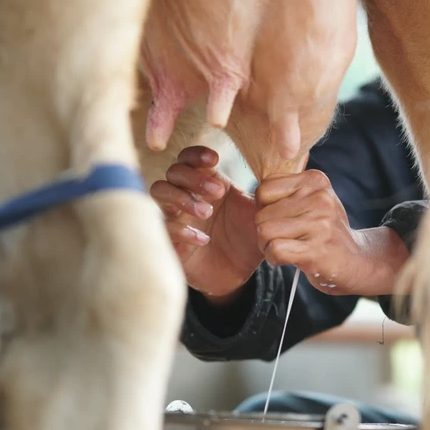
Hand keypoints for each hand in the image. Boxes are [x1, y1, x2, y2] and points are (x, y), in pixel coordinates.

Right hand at [150, 146, 262, 301]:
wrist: (238, 274)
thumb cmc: (246, 238)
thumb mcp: (258, 215)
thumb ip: (261, 194)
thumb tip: (270, 177)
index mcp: (206, 182)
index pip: (190, 158)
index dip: (197, 154)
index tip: (214, 159)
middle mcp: (185, 195)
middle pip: (174, 171)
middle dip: (193, 177)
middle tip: (218, 192)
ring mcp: (174, 216)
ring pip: (159, 191)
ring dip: (182, 197)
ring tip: (208, 212)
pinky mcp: (169, 239)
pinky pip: (162, 227)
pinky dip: (181, 230)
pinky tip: (203, 239)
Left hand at [255, 170, 408, 295]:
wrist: (355, 260)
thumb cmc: (324, 231)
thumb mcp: (312, 199)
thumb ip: (287, 190)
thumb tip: (256, 188)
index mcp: (315, 180)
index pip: (264, 189)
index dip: (265, 208)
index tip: (283, 219)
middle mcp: (319, 198)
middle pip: (261, 213)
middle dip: (264, 231)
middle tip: (285, 238)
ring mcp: (320, 224)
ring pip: (264, 232)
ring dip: (268, 246)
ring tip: (287, 248)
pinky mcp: (316, 249)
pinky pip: (275, 250)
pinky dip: (275, 258)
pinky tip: (289, 259)